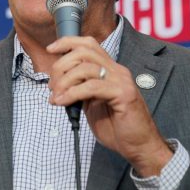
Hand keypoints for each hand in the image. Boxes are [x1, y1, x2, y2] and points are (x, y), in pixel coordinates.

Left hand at [47, 36, 171, 176]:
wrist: (139, 146)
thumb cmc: (117, 128)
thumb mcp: (92, 104)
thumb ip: (80, 90)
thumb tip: (58, 85)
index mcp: (110, 70)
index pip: (88, 44)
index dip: (67, 43)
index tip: (50, 49)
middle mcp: (117, 71)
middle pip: (83, 52)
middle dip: (60, 66)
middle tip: (52, 86)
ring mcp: (121, 80)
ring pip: (85, 68)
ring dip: (64, 82)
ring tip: (56, 97)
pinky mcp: (123, 94)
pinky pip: (91, 87)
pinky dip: (72, 93)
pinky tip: (63, 102)